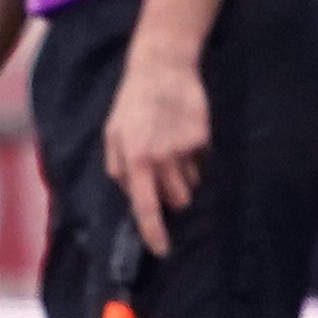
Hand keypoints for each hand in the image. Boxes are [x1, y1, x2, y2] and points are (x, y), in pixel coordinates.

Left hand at [103, 47, 209, 257]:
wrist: (163, 67)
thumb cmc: (132, 103)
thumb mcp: (113, 135)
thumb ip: (118, 168)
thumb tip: (132, 194)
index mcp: (135, 160)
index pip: (146, 206)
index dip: (154, 233)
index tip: (163, 250)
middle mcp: (163, 158)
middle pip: (177, 200)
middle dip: (172, 198)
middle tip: (164, 179)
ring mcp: (186, 148)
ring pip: (192, 183)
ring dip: (184, 179)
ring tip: (173, 151)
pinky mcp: (203, 138)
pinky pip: (202, 162)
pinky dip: (195, 158)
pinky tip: (184, 135)